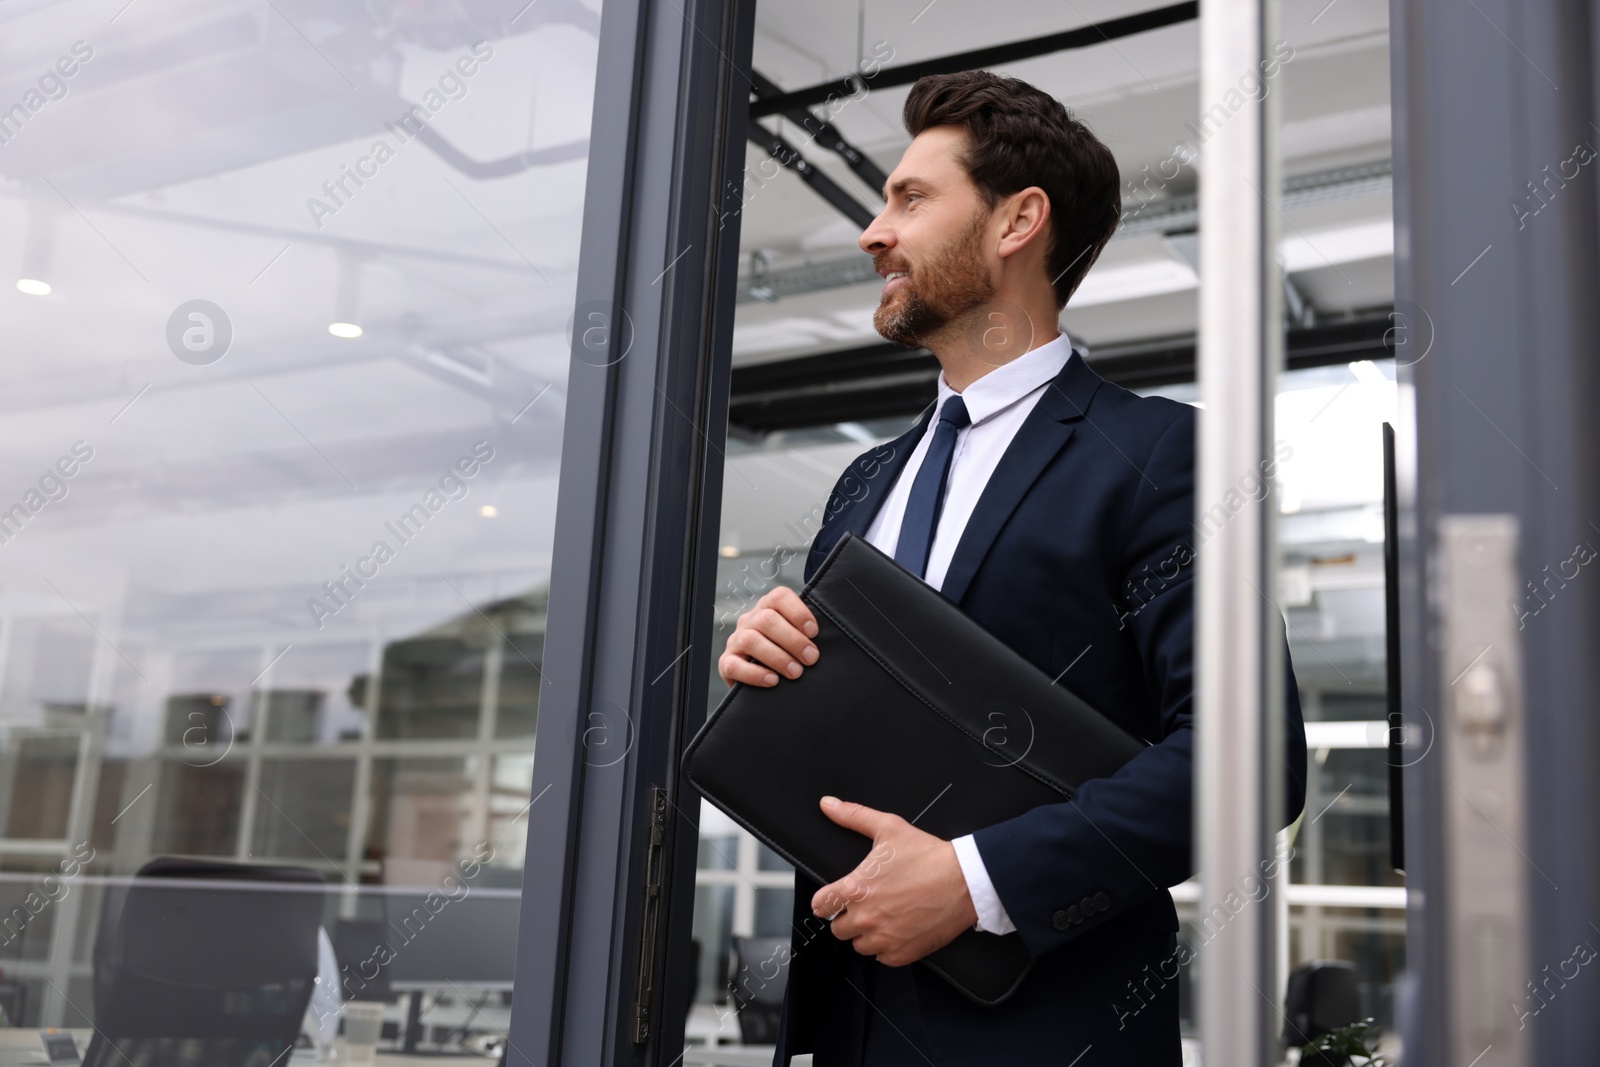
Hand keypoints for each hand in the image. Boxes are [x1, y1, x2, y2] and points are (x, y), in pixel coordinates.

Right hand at [718, 586, 819, 686]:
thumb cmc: (786, 654)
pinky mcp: (726, 663)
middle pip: (767, 619)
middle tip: (811, 658)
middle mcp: (749, 620)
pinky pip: (735, 665)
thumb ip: (806, 633)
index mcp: (767, 608)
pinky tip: (772, 681)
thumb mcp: (795, 638)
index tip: (814, 632)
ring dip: (777, 657)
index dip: (798, 612)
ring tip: (795, 672)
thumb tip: (827, 639)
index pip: (779, 597)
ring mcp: (736, 641)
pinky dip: (755, 674)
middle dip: (793, 640)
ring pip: (751, 640)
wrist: (761, 680)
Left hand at [811, 797, 977, 966]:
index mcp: (856, 889)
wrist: (964, 881)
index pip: (820, 906)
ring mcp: (884, 939)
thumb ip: (853, 816)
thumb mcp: (888, 828)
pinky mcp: (902, 954)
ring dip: (866, 934)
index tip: (834, 899)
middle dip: (848, 917)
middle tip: (867, 904)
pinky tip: (898, 929)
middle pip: (838, 929)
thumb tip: (829, 805)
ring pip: (859, 946)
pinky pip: (881, 958)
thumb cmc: (928, 856)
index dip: (826, 900)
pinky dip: (887, 947)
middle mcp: (866, 918)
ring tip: (884, 916)